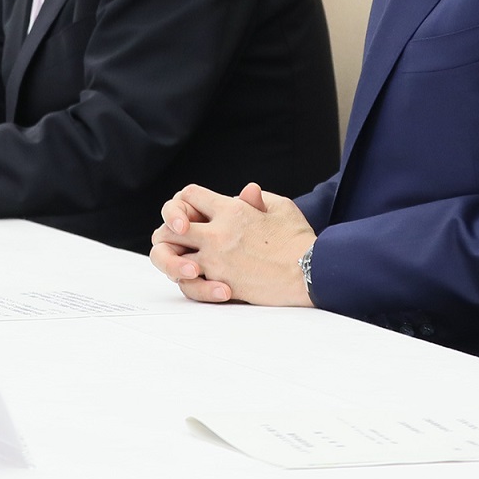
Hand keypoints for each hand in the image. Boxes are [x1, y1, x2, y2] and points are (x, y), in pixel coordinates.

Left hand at [149, 182, 314, 305]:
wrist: (309, 272)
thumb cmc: (298, 239)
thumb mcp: (280, 207)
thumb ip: (256, 198)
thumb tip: (245, 193)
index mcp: (231, 210)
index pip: (189, 196)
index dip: (189, 200)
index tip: (197, 209)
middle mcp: (217, 235)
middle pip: (170, 229)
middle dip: (171, 230)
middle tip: (181, 235)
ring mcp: (216, 262)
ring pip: (172, 259)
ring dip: (174, 258)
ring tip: (186, 259)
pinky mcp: (220, 284)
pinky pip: (188, 285)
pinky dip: (188, 281)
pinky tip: (198, 277)